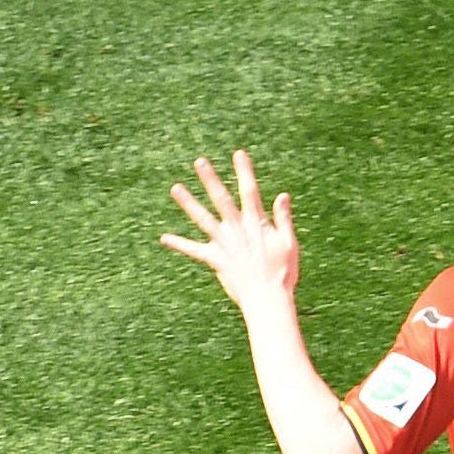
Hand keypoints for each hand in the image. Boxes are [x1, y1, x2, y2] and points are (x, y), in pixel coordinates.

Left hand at [163, 150, 300, 308]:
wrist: (268, 299)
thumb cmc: (283, 273)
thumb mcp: (289, 243)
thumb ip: (283, 218)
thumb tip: (283, 195)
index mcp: (257, 224)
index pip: (250, 192)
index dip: (244, 172)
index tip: (238, 154)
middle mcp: (237, 230)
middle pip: (221, 199)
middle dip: (211, 179)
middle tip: (199, 162)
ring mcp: (224, 244)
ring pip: (203, 218)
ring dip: (189, 202)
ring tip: (175, 188)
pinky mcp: (215, 259)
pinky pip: (195, 250)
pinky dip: (180, 244)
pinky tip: (164, 238)